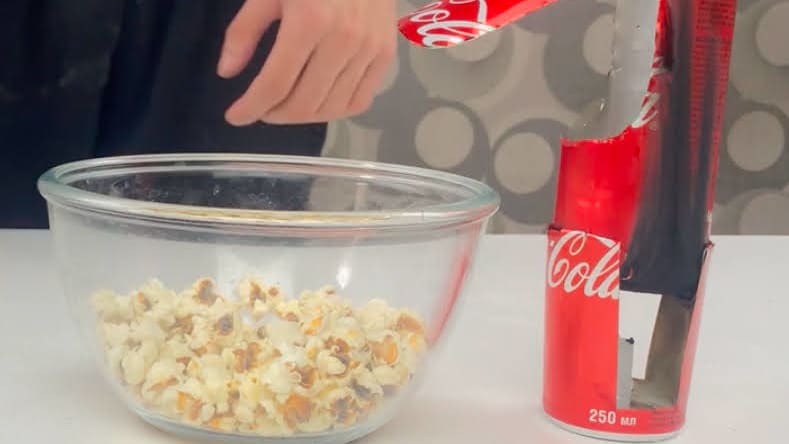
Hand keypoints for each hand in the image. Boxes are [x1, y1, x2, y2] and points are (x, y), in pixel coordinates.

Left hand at [218, 0, 397, 125]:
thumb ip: (245, 30)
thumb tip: (227, 72)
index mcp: (309, 21)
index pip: (275, 83)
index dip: (251, 107)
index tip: (234, 116)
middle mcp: (343, 40)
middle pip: (303, 103)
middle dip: (274, 114)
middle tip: (261, 108)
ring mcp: (369, 50)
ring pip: (330, 108)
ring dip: (301, 117)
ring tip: (285, 106)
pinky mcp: (386, 55)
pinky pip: (359, 101)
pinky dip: (334, 111)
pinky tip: (317, 103)